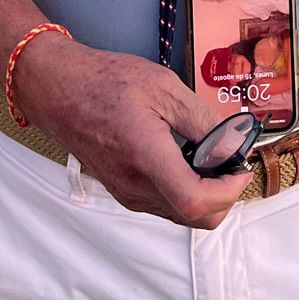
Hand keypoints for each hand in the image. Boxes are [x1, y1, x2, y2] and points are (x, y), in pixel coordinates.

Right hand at [12, 39, 249, 228]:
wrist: (58, 89)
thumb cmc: (107, 80)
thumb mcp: (163, 86)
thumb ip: (201, 120)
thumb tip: (233, 145)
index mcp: (145, 156)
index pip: (196, 201)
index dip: (229, 192)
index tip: (240, 166)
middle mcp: (134, 186)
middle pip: (195, 218)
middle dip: (224, 196)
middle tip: (231, 160)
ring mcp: (126, 193)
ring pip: (181, 215)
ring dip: (206, 194)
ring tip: (208, 155)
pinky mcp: (122, 192)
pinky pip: (164, 205)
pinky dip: (185, 191)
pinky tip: (185, 159)